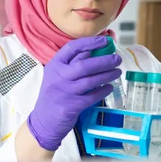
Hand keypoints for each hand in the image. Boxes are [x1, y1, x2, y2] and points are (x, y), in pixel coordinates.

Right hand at [27, 36, 121, 150]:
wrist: (43, 120)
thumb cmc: (54, 95)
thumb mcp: (58, 75)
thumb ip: (72, 64)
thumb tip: (94, 51)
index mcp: (55, 65)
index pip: (72, 48)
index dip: (90, 42)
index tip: (105, 40)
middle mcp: (58, 77)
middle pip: (84, 65)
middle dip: (104, 61)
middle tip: (117, 59)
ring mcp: (64, 92)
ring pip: (90, 81)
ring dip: (107, 75)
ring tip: (117, 72)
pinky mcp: (71, 106)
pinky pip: (92, 97)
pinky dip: (103, 91)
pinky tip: (109, 87)